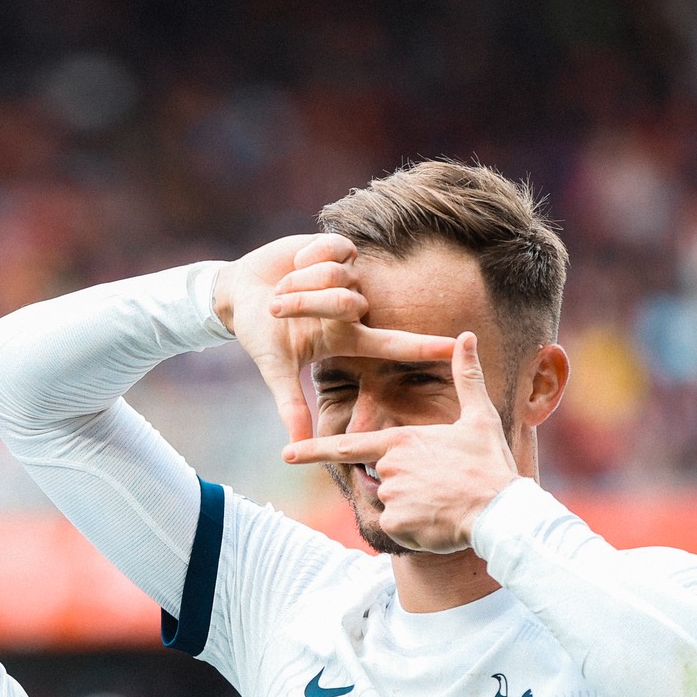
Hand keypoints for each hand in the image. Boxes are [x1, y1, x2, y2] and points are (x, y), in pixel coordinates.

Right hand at [214, 234, 456, 442]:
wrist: (239, 293)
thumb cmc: (259, 332)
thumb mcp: (275, 368)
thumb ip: (291, 404)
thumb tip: (297, 446)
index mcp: (347, 337)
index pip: (393, 343)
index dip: (424, 345)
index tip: (456, 347)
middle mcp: (355, 307)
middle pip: (348, 303)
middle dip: (307, 303)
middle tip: (278, 308)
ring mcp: (348, 276)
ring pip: (338, 276)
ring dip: (301, 281)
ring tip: (284, 288)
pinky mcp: (337, 249)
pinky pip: (332, 250)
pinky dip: (306, 257)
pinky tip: (296, 263)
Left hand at [281, 332, 516, 552]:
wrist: (501, 511)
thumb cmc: (489, 463)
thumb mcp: (479, 417)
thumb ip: (467, 377)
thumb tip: (466, 336)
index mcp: (400, 440)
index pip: (346, 447)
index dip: (313, 451)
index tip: (286, 454)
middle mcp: (388, 466)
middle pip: (383, 480)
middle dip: (407, 487)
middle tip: (440, 488)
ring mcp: (390, 495)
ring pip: (392, 505)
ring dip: (413, 509)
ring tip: (444, 503)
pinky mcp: (396, 523)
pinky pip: (398, 528)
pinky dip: (415, 529)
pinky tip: (438, 522)